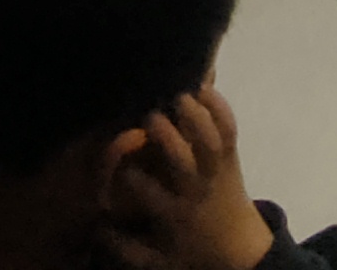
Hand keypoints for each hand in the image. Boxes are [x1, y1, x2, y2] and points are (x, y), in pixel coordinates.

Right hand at [96, 90, 274, 269]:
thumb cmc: (193, 250)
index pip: (146, 191)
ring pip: (209, 140)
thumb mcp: (160, 261)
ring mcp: (215, 170)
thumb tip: (96, 230)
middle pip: (181, 158)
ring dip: (194, 114)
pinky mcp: (230, 157)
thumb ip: (126, 248)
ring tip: (178, 94)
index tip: (116, 163)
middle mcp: (194, 188)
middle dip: (165, 134)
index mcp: (173, 213)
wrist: (240, 249)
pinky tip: (203, 86)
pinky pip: (229, 129)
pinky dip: (219, 106)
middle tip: (150, 116)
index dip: (129, 173)